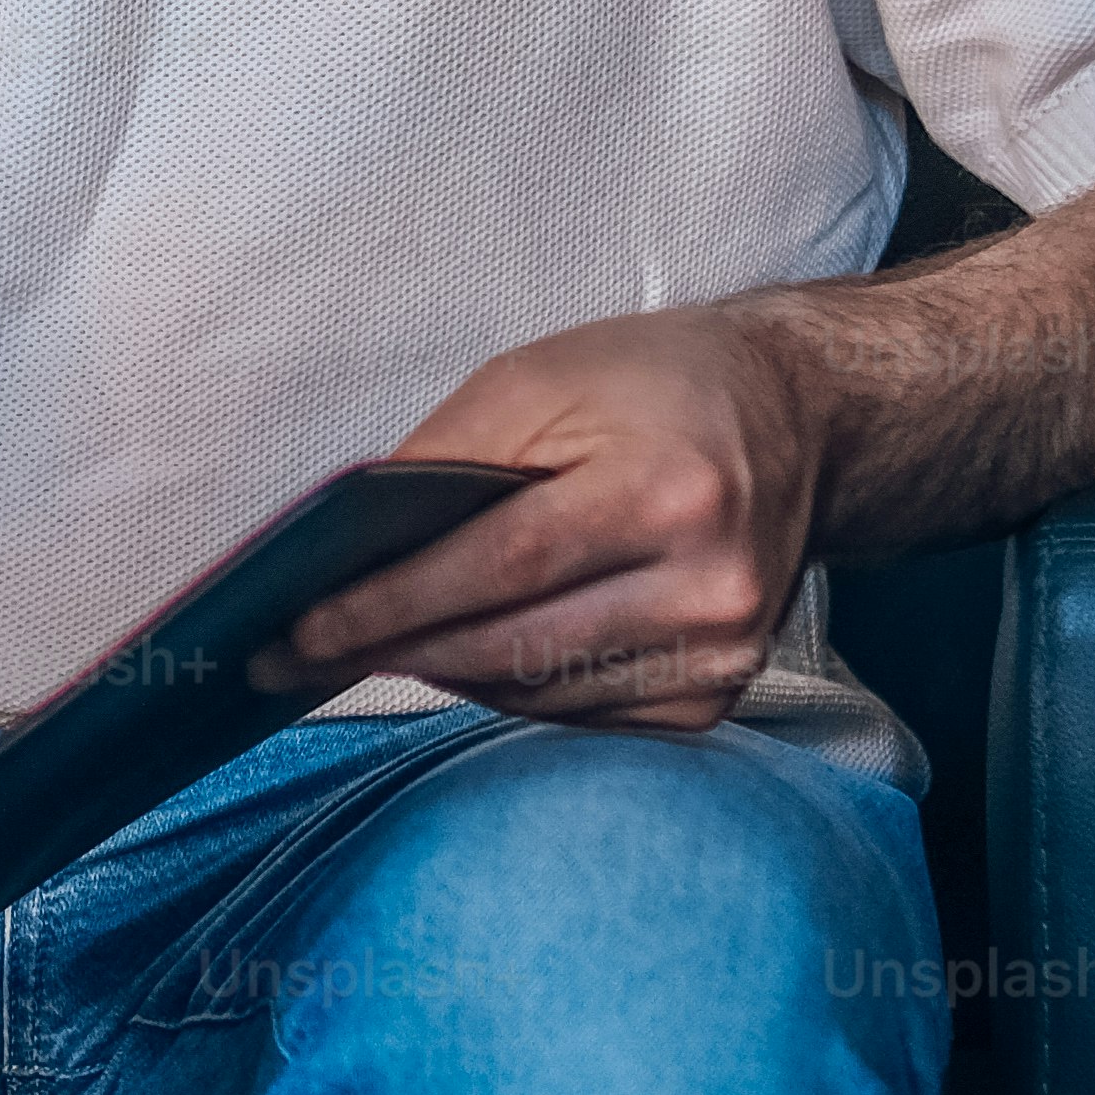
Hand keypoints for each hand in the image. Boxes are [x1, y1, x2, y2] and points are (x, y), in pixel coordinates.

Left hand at [287, 307, 825, 733]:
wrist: (795, 417)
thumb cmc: (654, 386)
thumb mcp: (536, 381)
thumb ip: (442, 463)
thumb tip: (350, 552)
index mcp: (668, 492)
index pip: (500, 568)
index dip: (391, 605)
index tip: (302, 628)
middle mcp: (710, 587)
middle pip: (514, 647)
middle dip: (395, 651)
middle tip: (300, 655)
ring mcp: (722, 653)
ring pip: (538, 694)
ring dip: (447, 673)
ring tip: (377, 643)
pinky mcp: (718, 693)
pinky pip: (581, 713)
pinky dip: (513, 689)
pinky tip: (473, 653)